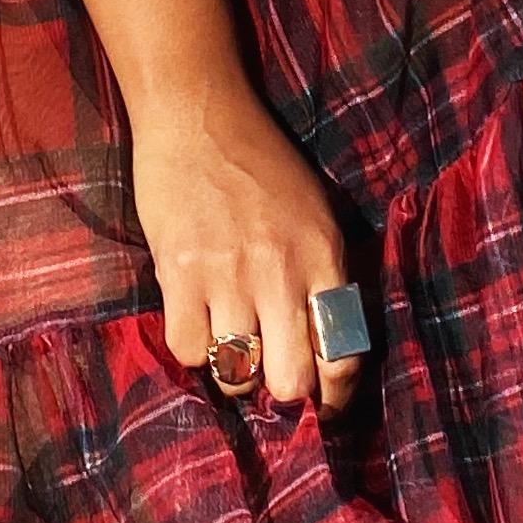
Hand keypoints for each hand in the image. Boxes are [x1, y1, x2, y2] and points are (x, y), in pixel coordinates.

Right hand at [130, 84, 366, 412]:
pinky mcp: (179, 272)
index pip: (344, 351)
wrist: (199, 116)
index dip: (336, 395)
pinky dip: (193, 349)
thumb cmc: (262, 163)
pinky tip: (198, 324)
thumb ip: (324, 272)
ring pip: (238, 374)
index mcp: (323, 254)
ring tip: (233, 351)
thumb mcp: (315, 210)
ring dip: (236, 374)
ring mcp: (228, 274)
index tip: (325, 407)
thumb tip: (331, 345)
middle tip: (273, 378)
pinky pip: (188, 351)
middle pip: (292, 380)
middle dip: (284, 392)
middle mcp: (281, 270)